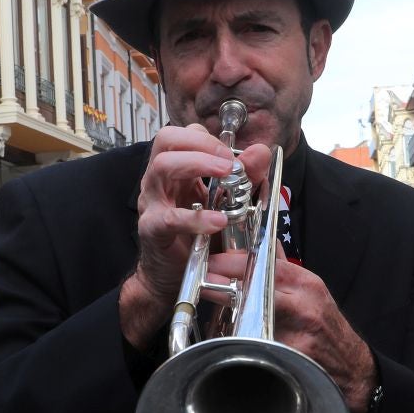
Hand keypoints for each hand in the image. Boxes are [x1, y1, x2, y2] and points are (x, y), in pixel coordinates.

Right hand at [121, 125, 271, 344]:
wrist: (170, 277)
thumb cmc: (194, 237)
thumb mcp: (225, 204)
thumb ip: (245, 177)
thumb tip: (262, 151)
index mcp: (175, 171)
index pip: (182, 135)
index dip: (207, 138)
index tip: (232, 154)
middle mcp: (159, 181)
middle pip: (166, 140)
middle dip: (202, 144)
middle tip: (230, 161)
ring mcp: (151, 203)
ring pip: (162, 166)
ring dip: (197, 164)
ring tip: (226, 175)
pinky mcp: (152, 229)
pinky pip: (169, 218)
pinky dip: (196, 218)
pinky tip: (218, 221)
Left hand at [207, 247, 377, 412]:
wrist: (353, 369)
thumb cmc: (328, 330)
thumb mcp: (312, 293)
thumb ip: (285, 271)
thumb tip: (262, 246)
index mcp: (307, 284)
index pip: (265, 262)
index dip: (233, 262)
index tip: (212, 262)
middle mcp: (303, 303)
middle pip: (255, 285)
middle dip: (224, 282)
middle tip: (203, 282)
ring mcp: (297, 330)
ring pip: (252, 314)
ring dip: (229, 311)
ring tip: (213, 309)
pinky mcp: (291, 355)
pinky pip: (257, 344)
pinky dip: (241, 341)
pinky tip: (230, 339)